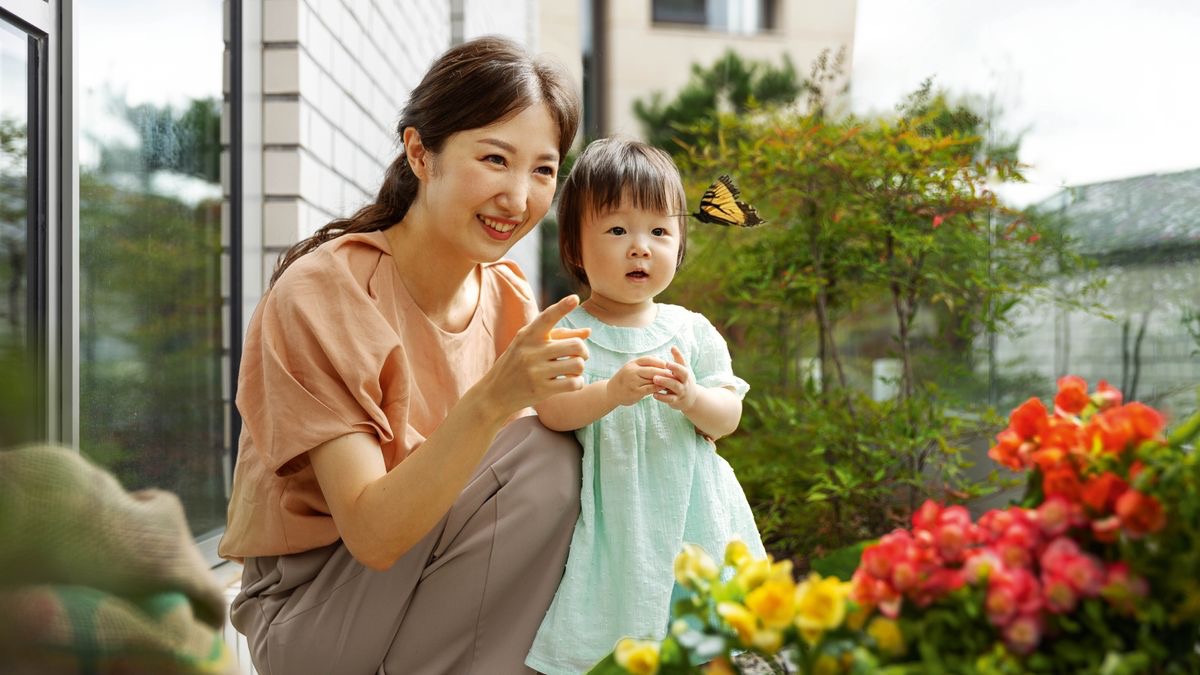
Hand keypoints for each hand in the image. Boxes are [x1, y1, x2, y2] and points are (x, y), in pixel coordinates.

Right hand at [481, 295, 590, 413]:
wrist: (495, 393)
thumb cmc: (516, 364)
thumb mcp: (529, 345)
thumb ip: (558, 336)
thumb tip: (588, 332)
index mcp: (527, 336)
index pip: (546, 317)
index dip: (562, 307)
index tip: (575, 298)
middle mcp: (531, 351)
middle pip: (575, 345)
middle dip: (584, 351)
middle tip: (580, 355)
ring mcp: (535, 371)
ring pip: (578, 364)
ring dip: (580, 368)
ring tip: (573, 370)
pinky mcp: (541, 390)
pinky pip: (574, 383)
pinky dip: (578, 382)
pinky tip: (571, 382)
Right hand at [606, 356, 672, 406]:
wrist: (612, 392)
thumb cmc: (625, 379)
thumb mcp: (632, 368)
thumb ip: (644, 365)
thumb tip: (663, 362)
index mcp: (632, 363)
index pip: (649, 359)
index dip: (660, 362)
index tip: (669, 365)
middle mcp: (632, 371)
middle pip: (653, 369)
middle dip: (665, 372)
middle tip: (675, 374)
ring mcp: (633, 381)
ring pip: (652, 380)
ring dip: (663, 381)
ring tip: (672, 382)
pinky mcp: (635, 391)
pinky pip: (650, 389)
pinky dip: (658, 388)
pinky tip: (663, 388)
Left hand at [653, 346, 698, 411]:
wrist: (691, 399)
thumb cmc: (683, 381)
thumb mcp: (682, 370)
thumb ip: (678, 359)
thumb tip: (673, 346)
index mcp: (685, 374)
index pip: (682, 368)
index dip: (675, 365)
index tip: (667, 361)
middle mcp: (684, 382)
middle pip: (680, 376)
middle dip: (670, 373)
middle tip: (660, 369)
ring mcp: (681, 392)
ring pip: (675, 387)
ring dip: (665, 383)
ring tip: (655, 379)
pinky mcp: (676, 401)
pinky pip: (670, 399)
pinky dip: (662, 397)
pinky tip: (654, 394)